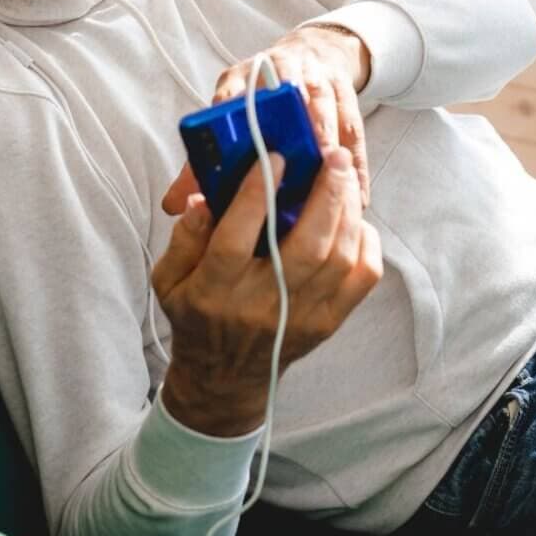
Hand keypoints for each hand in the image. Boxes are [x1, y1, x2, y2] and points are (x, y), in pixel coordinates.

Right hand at [153, 147, 382, 436]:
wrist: (225, 379)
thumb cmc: (196, 315)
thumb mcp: (169, 279)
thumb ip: (184, 238)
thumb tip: (204, 199)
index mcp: (215, 290)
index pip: (236, 239)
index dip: (255, 195)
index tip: (273, 157)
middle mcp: (262, 304)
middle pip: (305, 247)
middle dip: (325, 195)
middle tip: (332, 156)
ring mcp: (301, 316)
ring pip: (338, 259)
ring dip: (348, 212)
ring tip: (344, 177)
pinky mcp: (328, 323)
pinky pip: (361, 279)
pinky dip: (366, 244)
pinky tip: (356, 220)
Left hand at [162, 24, 370, 216]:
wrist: (311, 53)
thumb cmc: (261, 98)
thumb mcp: (230, 118)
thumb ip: (201, 163)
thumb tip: (172, 206)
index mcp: (241, 80)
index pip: (232, 93)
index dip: (236, 114)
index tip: (240, 145)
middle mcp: (279, 71)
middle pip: (287, 95)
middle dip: (293, 126)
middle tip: (299, 164)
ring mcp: (315, 77)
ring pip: (324, 105)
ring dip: (330, 141)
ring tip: (331, 179)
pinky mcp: (345, 92)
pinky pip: (353, 128)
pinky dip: (356, 163)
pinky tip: (357, 198)